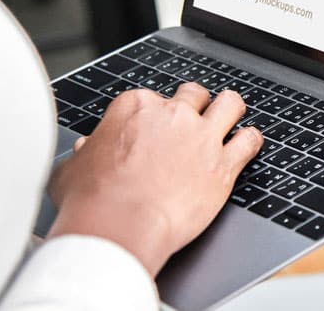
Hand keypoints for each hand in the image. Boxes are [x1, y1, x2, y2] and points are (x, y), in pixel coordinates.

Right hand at [46, 84, 261, 275]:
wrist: (119, 228)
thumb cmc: (92, 202)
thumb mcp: (72, 170)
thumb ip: (84, 154)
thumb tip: (85, 151)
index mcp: (135, 108)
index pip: (152, 98)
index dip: (154, 116)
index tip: (153, 130)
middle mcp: (172, 115)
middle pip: (193, 94)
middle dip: (194, 105)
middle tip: (191, 121)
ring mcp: (201, 137)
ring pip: (229, 104)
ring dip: (229, 110)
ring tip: (229, 118)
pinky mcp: (223, 165)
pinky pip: (249, 141)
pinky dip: (251, 141)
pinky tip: (248, 144)